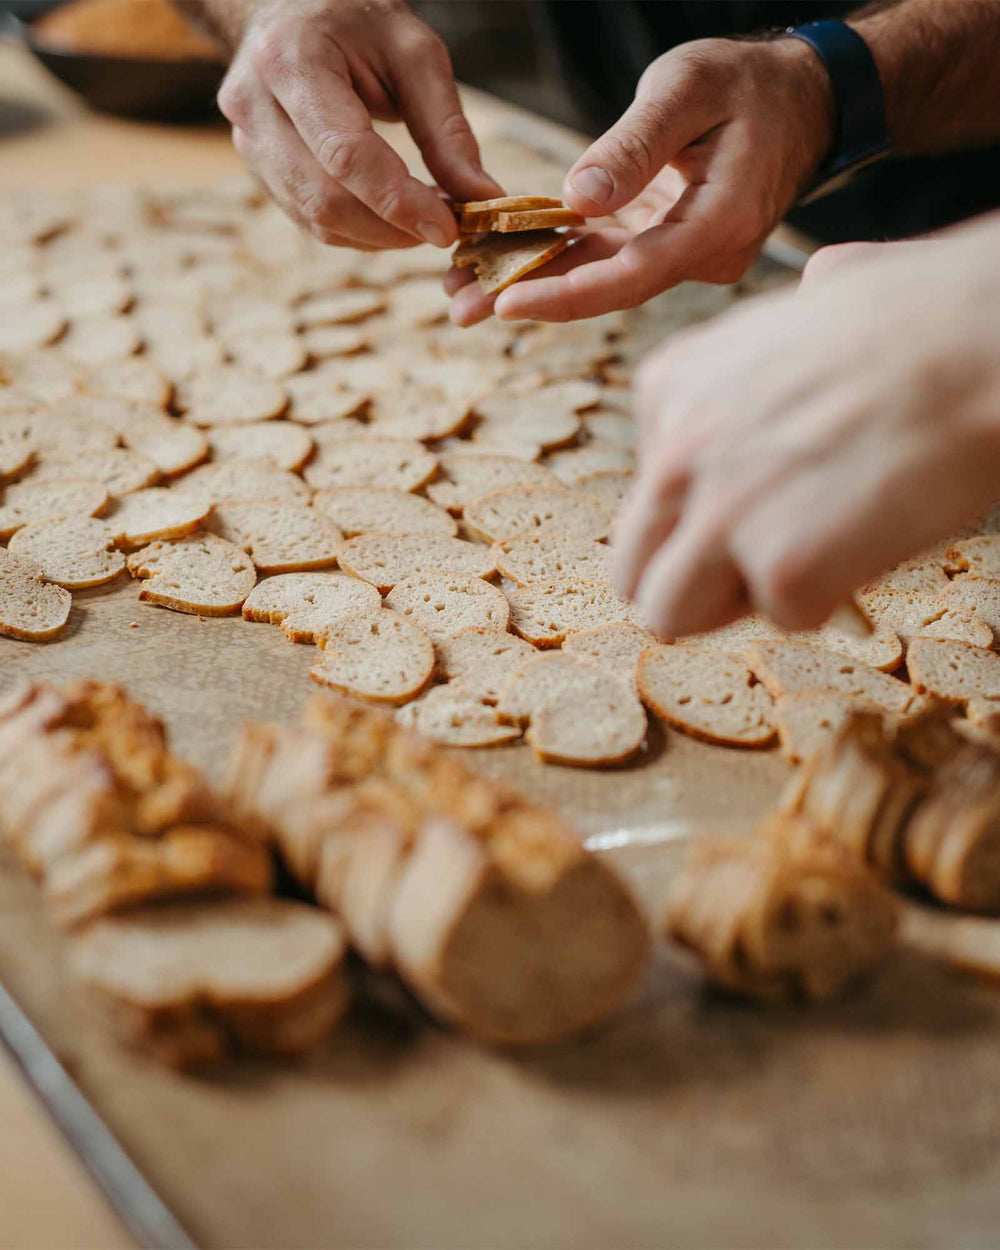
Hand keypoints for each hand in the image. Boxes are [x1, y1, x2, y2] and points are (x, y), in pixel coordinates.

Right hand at [217, 0, 500, 249]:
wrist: (289, 11)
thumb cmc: (355, 22)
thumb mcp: (413, 54)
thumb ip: (446, 129)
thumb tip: (482, 198)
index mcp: (292, 61)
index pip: (346, 154)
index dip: (399, 202)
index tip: (448, 228)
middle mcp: (255, 104)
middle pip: (327, 199)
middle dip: (392, 227)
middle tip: (443, 227)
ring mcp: (249, 141)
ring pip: (316, 220)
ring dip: (378, 235)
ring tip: (421, 219)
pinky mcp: (257, 168)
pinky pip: (310, 220)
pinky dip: (358, 231)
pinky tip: (389, 217)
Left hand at [447, 36, 833, 324]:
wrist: (801, 100)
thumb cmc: (749, 84)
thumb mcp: (689, 89)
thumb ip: (635, 145)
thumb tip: (578, 198)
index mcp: (717, 226)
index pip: (632, 276)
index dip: (566, 294)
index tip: (506, 301)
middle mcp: (704, 256)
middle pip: (608, 289)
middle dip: (532, 297)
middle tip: (460, 308)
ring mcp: (687, 257)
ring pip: (604, 279)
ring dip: (537, 284)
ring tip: (464, 291)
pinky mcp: (670, 246)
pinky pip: (611, 260)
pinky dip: (560, 260)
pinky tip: (505, 262)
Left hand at [611, 213, 999, 636]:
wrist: (989, 338)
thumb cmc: (927, 315)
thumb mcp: (810, 305)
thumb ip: (773, 344)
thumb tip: (817, 292)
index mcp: (669, 389)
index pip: (647, 496)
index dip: (704, 512)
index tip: (767, 494)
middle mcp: (674, 451)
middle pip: (635, 566)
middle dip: (696, 577)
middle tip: (772, 556)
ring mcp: (719, 512)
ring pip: (670, 613)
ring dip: (739, 599)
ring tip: (817, 551)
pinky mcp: (780, 565)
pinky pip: (783, 616)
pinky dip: (833, 593)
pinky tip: (874, 531)